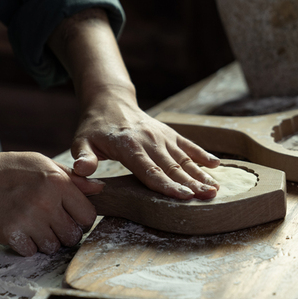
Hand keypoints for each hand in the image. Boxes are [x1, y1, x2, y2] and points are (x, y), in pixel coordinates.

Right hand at [0, 151, 104, 255]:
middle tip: (55, 224)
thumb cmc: (12, 169)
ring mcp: (27, 220)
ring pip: (54, 247)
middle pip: (73, 236)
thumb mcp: (45, 164)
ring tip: (38, 226)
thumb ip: (74, 179)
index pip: (88, 216)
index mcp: (58, 183)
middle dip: (67, 233)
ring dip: (49, 241)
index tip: (73, 216)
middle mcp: (45, 203)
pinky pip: (32, 252)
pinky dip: (29, 246)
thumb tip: (101, 188)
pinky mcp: (10, 234)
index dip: (83, 219)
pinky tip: (23, 230)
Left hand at [70, 85, 220, 199]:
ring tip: (215, 188)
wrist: (110, 102)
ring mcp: (162, 137)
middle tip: (209, 196)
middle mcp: (150, 141)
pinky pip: (188, 145)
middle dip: (192, 183)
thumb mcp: (81, 141)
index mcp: (130, 147)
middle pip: (173, 167)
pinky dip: (202, 155)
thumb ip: (83, 157)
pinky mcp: (169, 134)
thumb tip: (81, 171)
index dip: (167, 185)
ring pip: (184, 159)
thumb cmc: (94, 128)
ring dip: (200, 174)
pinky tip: (215, 165)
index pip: (150, 171)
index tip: (183, 196)